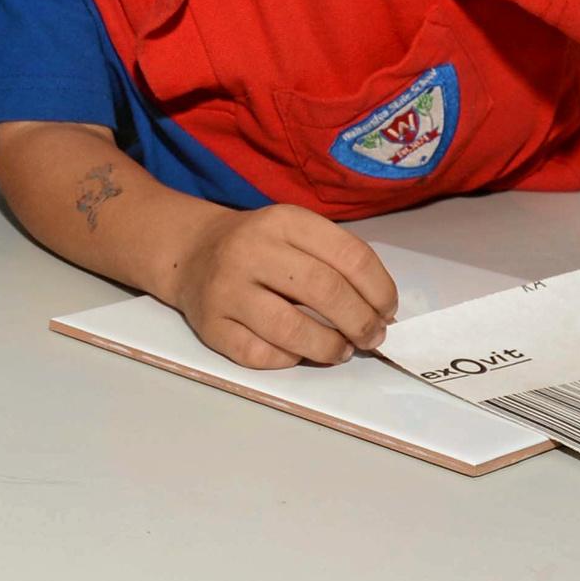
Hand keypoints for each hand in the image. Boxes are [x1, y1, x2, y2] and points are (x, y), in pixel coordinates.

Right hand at [173, 204, 398, 367]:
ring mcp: (226, 288)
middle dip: (361, 322)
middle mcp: (251, 250)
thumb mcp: (295, 233)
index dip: (379, 290)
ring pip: (291, 329)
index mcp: (283, 221)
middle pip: (325, 291)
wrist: (191, 251)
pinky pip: (260, 354)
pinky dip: (289, 359)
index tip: (388, 310)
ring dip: (329, 347)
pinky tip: (298, 352)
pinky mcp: (210, 325)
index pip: (349, 256)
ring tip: (341, 350)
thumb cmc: (259, 247)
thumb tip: (382, 313)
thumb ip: (336, 263)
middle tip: (372, 337)